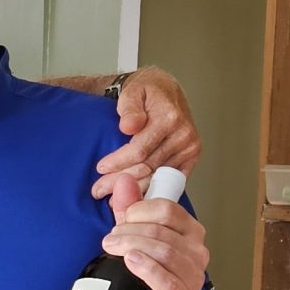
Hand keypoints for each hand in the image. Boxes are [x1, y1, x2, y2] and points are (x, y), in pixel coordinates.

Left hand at [91, 66, 199, 196]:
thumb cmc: (147, 92)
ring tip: (112, 198)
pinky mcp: (190, 157)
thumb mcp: (133, 91)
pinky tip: (135, 197)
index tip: (101, 169)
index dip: (119, 162)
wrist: (166, 91)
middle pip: (148, 166)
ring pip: (157, 177)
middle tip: (99, 189)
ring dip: (134, 190)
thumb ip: (129, 108)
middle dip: (121, 180)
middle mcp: (183, 135)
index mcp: (170, 118)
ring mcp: (189, 148)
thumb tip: (129, 126)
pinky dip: (151, 189)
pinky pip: (169, 180)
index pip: (140, 150)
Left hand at [98, 173, 208, 289]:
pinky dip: (148, 269)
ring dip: (132, 247)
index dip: (139, 211)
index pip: (167, 209)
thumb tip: (124, 180)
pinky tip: (131, 262)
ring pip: (164, 253)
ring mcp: (194, 277)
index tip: (122, 220)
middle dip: (129, 232)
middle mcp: (198, 252)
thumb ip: (130, 209)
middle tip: (110, 239)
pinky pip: (168, 282)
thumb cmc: (146, 275)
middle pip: (161, 231)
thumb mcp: (136, 237)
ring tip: (112, 249)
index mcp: (190, 231)